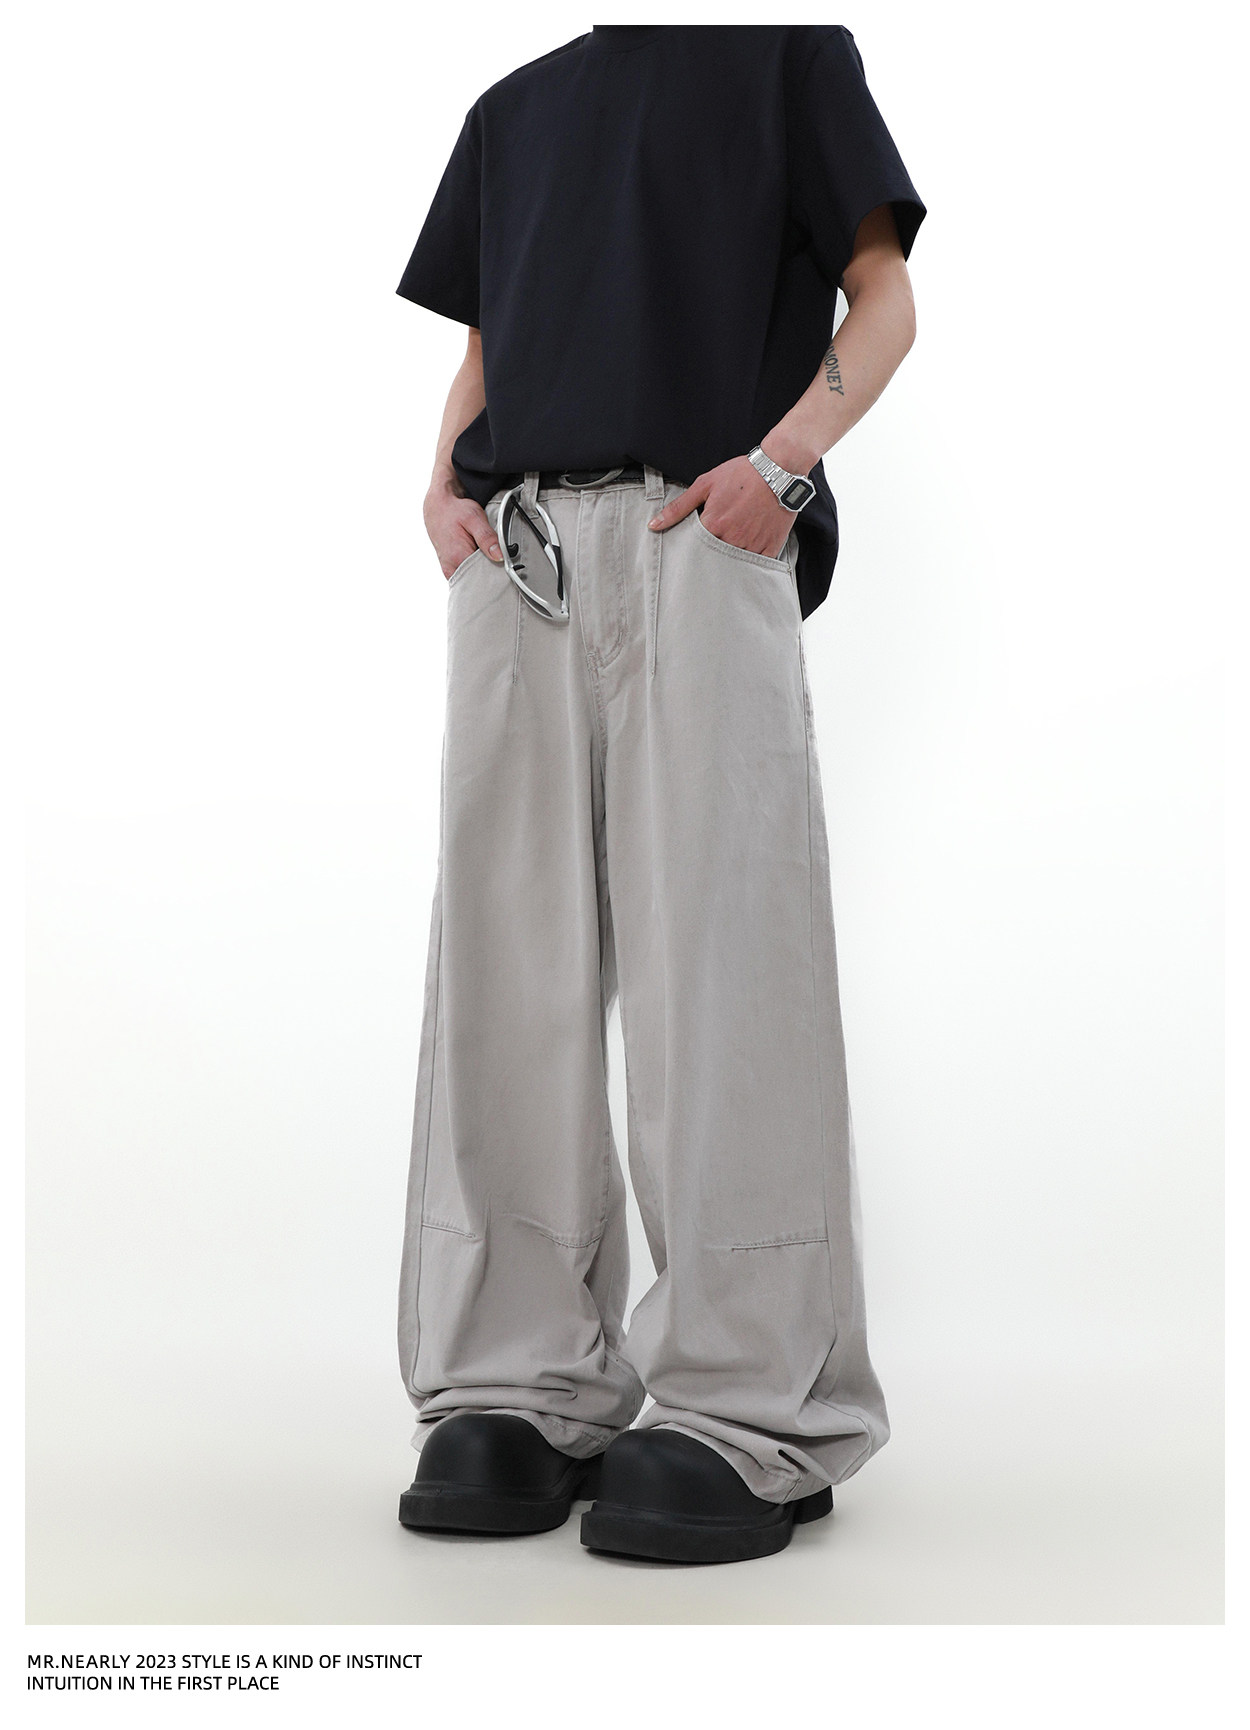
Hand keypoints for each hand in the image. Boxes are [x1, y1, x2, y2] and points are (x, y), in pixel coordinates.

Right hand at [424, 474, 503, 578]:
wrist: (437, 509)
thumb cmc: (455, 511)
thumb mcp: (474, 518)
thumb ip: (487, 537)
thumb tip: (500, 556)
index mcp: (458, 557)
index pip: (486, 576)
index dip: (499, 571)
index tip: (508, 564)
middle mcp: (452, 568)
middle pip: (480, 580)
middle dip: (492, 572)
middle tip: (499, 557)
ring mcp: (451, 571)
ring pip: (474, 580)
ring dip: (484, 572)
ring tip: (487, 556)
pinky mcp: (451, 571)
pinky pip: (468, 577)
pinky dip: (477, 571)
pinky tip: (480, 559)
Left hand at [647, 455, 795, 559]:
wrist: (778, 469)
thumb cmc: (741, 474)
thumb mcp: (705, 485)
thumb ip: (678, 508)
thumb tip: (654, 525)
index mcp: (714, 524)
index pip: (694, 549)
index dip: (693, 549)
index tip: (692, 549)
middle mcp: (732, 538)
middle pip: (714, 559)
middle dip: (710, 558)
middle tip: (710, 554)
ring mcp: (753, 544)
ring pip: (735, 565)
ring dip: (729, 562)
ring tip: (730, 551)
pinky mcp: (771, 547)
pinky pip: (758, 566)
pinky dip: (751, 565)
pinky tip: (747, 557)